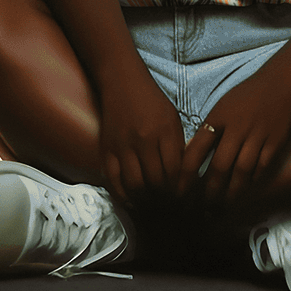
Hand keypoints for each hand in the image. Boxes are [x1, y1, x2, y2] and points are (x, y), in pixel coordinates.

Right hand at [97, 68, 186, 208]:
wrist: (122, 82)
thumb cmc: (152, 101)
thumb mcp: (173, 119)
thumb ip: (178, 147)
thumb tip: (184, 178)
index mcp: (164, 131)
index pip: (175, 171)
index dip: (180, 190)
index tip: (183, 199)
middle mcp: (143, 140)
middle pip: (156, 182)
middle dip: (165, 200)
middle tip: (169, 207)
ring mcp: (123, 146)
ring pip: (135, 186)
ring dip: (145, 202)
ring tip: (153, 206)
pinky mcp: (106, 150)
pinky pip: (114, 181)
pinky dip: (124, 196)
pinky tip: (133, 201)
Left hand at [178, 63, 290, 207]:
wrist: (280, 84)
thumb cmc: (245, 96)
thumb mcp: (221, 107)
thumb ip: (207, 130)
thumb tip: (189, 156)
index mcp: (218, 117)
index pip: (197, 149)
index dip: (186, 174)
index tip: (179, 192)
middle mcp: (236, 127)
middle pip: (220, 166)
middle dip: (210, 191)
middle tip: (202, 210)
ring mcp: (257, 135)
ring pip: (241, 171)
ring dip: (231, 193)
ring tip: (222, 208)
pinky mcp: (275, 142)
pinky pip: (261, 168)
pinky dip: (252, 182)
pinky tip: (244, 191)